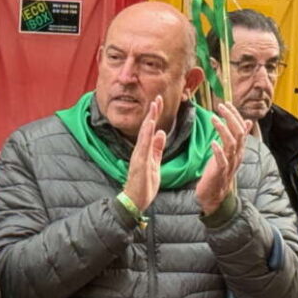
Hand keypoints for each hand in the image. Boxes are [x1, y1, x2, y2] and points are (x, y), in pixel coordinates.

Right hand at [123, 96, 165, 210]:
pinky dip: (147, 134)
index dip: (155, 115)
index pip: (150, 129)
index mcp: (145, 150)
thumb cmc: (144, 184)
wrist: (135, 201)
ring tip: (154, 106)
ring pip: (144, 134)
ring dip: (149, 119)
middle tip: (158, 97)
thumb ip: (157, 148)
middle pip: (147, 127)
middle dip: (153, 112)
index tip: (159, 101)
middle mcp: (140, 150)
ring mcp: (139, 156)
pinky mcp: (140, 163)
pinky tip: (150, 124)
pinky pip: (143, 146)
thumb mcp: (155, 163)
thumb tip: (162, 133)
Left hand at [195, 103, 247, 215]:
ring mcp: (229, 164)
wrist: (214, 196)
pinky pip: (222, 161)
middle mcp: (237, 155)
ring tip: (213, 118)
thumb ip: (237, 138)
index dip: (235, 115)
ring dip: (223, 130)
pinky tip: (212, 143)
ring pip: (232, 144)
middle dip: (231, 118)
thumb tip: (247, 122)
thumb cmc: (219, 172)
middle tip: (220, 106)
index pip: (242, 128)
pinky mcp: (220, 172)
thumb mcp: (229, 152)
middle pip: (239, 133)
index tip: (226, 103)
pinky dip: (218, 151)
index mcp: (239, 149)